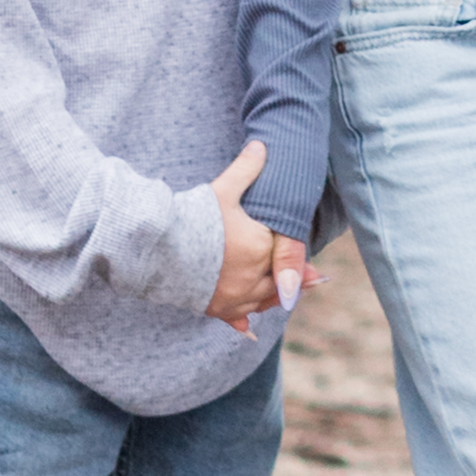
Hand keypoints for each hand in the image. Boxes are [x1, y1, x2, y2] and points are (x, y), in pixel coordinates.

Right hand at [206, 142, 307, 325]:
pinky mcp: (215, 308)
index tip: (316, 259)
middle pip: (280, 279)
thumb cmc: (193, 218)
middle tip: (317, 278)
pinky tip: (248, 331)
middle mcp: (252, 277)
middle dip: (297, 278)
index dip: (295, 251)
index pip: (284, 250)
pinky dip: (243, 321)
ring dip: (277, 297)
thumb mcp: (223, 190)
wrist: (158, 250)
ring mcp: (234, 296)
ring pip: (263, 299)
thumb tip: (263, 143)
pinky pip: (235, 318)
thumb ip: (246, 169)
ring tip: (290, 297)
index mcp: (261, 249)